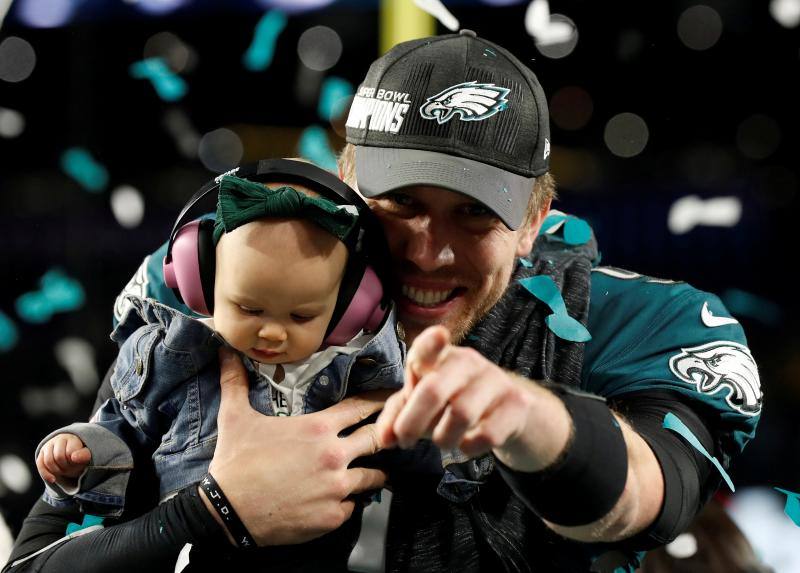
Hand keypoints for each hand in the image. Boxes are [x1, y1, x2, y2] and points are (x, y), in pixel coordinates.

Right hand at [36, 433, 91, 483]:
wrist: (72, 454)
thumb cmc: (80, 456)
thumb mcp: (86, 455)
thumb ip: (84, 455)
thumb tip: (74, 457)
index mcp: (71, 438)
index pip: (70, 452)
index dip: (74, 462)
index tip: (79, 463)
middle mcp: (58, 439)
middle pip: (58, 457)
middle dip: (66, 467)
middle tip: (72, 469)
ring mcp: (48, 446)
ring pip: (48, 461)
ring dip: (57, 471)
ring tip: (65, 471)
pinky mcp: (41, 455)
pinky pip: (40, 465)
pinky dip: (46, 474)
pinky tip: (53, 480)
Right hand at [204, 348, 389, 545]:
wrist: (226, 513)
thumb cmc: (234, 463)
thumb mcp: (234, 417)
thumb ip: (236, 382)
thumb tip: (225, 352)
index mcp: (318, 428)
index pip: (360, 407)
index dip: (377, 402)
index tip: (391, 398)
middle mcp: (334, 456)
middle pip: (376, 440)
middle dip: (383, 437)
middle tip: (390, 436)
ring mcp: (336, 488)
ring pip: (372, 478)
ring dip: (372, 474)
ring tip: (374, 473)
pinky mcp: (332, 517)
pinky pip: (353, 508)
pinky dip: (349, 503)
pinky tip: (342, 500)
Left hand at [376, 325, 570, 469]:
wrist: (508, 411)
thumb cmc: (453, 401)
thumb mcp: (422, 403)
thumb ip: (397, 416)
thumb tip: (384, 439)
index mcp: (440, 356)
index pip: (431, 345)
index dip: (432, 342)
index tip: (440, 335)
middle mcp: (468, 362)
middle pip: (434, 390)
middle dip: (412, 422)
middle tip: (405, 441)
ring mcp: (494, 380)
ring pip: (461, 415)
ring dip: (443, 438)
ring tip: (442, 442)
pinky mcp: (516, 404)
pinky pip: (487, 434)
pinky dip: (470, 447)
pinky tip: (467, 445)